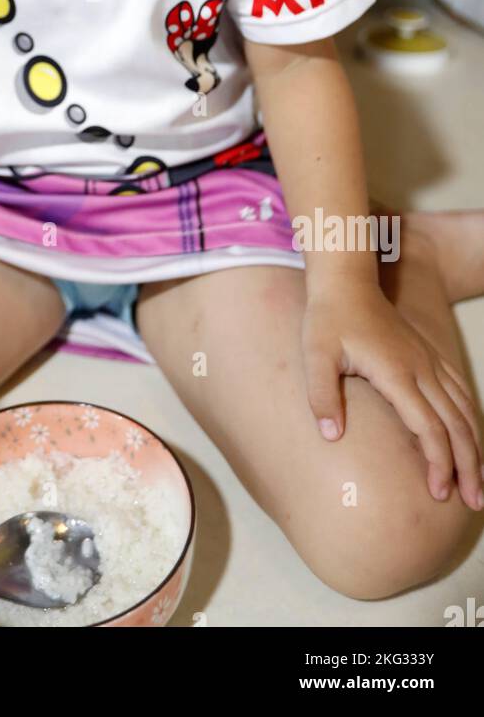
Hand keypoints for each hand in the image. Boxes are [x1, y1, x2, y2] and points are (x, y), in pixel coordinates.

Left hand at [301, 282, 483, 510]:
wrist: (345, 281)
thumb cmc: (327, 319)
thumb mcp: (314, 355)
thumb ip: (321, 394)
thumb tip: (331, 435)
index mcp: (396, 372)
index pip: (429, 426)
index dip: (438, 461)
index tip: (439, 493)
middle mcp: (421, 368)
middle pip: (457, 424)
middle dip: (468, 466)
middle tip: (473, 501)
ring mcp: (428, 360)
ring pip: (464, 408)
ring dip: (475, 446)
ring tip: (479, 481)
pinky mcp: (428, 355)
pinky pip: (460, 390)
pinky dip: (470, 419)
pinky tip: (471, 438)